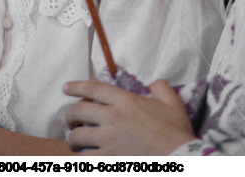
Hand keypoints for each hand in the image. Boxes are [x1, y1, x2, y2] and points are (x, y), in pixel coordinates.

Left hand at [63, 79, 194, 155]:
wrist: (179, 160)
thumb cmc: (176, 132)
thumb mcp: (172, 104)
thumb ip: (161, 88)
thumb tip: (153, 82)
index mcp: (125, 101)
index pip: (93, 88)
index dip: (76, 86)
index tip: (65, 88)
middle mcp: (112, 118)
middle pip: (79, 111)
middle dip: (70, 115)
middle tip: (71, 120)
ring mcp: (108, 141)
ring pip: (77, 137)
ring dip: (73, 139)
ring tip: (75, 142)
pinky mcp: (108, 161)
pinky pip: (85, 158)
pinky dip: (82, 158)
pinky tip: (84, 157)